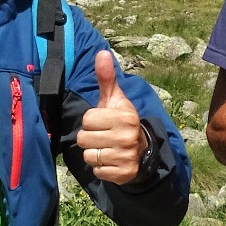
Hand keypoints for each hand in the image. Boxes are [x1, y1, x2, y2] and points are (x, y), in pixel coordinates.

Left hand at [74, 51, 145, 184]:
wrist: (141, 150)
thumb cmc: (121, 121)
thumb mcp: (114, 99)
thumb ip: (106, 78)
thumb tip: (101, 52)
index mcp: (125, 116)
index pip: (87, 120)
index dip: (91, 121)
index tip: (104, 122)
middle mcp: (127, 136)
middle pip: (84, 139)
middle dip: (90, 138)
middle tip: (104, 136)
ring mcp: (126, 155)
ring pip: (89, 156)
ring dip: (95, 153)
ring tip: (107, 148)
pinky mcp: (124, 173)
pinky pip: (97, 171)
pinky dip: (101, 168)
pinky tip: (111, 161)